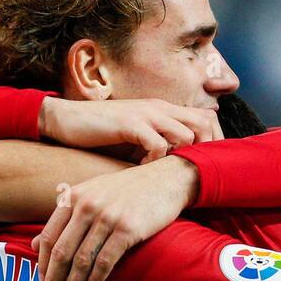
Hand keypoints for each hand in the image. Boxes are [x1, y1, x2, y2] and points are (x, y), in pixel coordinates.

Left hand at [33, 155, 199, 280]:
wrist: (166, 179)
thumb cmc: (128, 190)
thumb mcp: (91, 194)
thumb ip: (64, 217)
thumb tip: (35, 244)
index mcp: (74, 197)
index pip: (49, 236)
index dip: (43, 264)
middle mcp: (86, 205)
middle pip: (62, 252)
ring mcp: (107, 217)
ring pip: (81, 260)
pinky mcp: (127, 229)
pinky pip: (105, 261)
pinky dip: (95, 280)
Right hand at [39, 97, 222, 160]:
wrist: (66, 121)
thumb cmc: (103, 135)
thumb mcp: (138, 140)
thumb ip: (160, 146)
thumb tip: (182, 169)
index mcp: (165, 110)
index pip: (208, 117)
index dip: (215, 140)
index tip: (207, 164)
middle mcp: (160, 107)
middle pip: (205, 122)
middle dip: (207, 150)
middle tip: (193, 172)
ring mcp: (146, 113)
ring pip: (186, 133)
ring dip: (181, 156)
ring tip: (166, 170)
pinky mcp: (130, 123)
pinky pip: (157, 143)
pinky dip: (156, 160)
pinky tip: (143, 169)